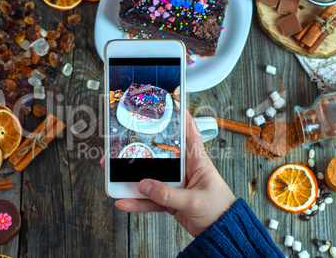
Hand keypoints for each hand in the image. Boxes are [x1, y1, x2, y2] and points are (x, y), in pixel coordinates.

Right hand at [100, 111, 235, 236]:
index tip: (168, 103)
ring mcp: (175, 184)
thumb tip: (145, 186)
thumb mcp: (194, 200)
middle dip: (140, 150)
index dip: (181, 116)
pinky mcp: (170, 199)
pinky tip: (124, 202)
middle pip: (159, 155)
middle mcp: (184, 169)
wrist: (221, 232)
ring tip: (114, 176)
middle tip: (123, 144)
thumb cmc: (219, 209)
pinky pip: (150, 199)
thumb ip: (169, 194)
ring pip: (150, 177)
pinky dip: (137, 202)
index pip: (189, 132)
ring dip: (132, 178)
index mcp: (197, 161)